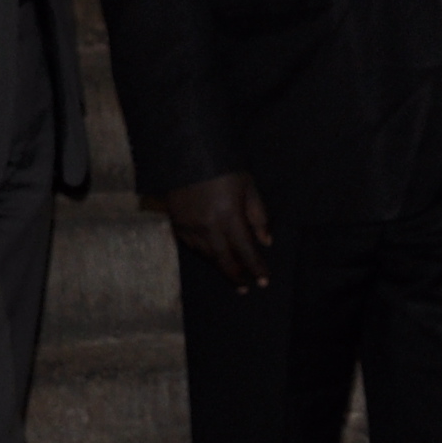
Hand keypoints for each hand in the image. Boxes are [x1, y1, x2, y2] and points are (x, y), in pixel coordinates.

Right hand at [163, 172, 276, 288]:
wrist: (186, 153)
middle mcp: (207, 226)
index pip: (245, 251)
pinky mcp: (175, 223)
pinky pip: (190, 246)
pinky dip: (202, 254)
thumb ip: (258, 216)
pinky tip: (210, 257)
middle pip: (223, 260)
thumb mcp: (248, 187)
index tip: (263, 281)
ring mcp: (188, 226)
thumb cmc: (224, 168)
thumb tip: (266, 242)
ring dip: (219, 266)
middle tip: (244, 288)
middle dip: (236, 276)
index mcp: (229, 216)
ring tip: (231, 274)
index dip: (256, 268)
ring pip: (206, 255)